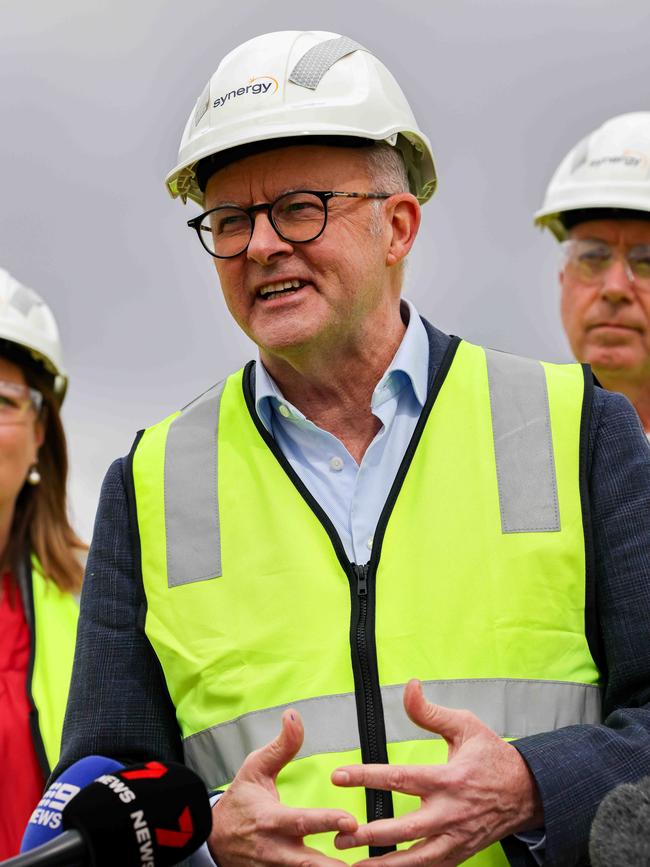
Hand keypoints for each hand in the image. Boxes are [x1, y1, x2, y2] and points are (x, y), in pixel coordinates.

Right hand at [208, 708, 357, 866]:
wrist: (212, 839)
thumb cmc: (239, 803)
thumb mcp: (256, 768)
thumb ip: (281, 746)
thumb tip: (294, 717)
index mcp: (271, 820)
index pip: (302, 822)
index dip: (326, 822)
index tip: (350, 820)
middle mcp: (276, 850)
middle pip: (310, 864)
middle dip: (335, 865)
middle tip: (364, 863)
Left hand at [331, 680, 542, 865]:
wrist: (529, 792)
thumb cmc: (493, 757)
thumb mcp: (465, 726)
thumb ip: (430, 712)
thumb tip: (409, 687)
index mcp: (448, 779)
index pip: (399, 778)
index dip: (366, 777)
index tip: (339, 775)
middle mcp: (450, 813)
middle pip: (404, 829)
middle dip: (370, 834)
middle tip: (339, 835)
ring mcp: (456, 838)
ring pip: (416, 858)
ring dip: (384, 864)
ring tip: (353, 865)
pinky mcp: (459, 854)